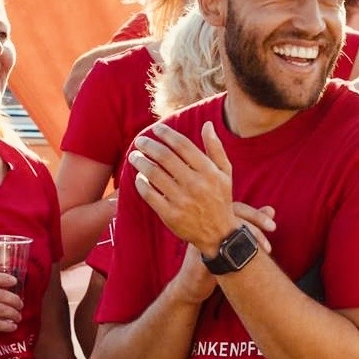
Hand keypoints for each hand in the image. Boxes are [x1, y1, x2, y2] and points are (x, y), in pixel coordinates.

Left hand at [129, 122, 236, 251]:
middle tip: (139, 141)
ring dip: (140, 162)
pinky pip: (149, 194)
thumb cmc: (220, 198)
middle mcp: (195, 184)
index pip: (182, 145)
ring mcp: (182, 200)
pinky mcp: (170, 215)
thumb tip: (207, 125)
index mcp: (208, 171)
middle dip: (148, 145)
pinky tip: (139, 177)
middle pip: (164, 157)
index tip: (156, 129)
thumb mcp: (225, 173)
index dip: (166, 134)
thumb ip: (215, 148)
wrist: (219, 234)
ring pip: (154, 174)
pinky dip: (141, 183)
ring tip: (134, 156)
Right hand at [170, 202, 276, 303]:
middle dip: (256, 220)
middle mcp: (205, 224)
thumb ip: (250, 224)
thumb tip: (272, 209)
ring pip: (228, 229)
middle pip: (233, 213)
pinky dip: (238, 252)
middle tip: (273, 229)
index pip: (237, 207)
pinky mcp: (199, 254)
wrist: (191, 283)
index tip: (273, 226)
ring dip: (250, 237)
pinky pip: (219, 249)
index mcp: (213, 218)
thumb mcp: (231, 240)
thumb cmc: (213, 260)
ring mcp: (201, 237)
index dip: (257, 214)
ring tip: (267, 250)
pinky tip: (250, 259)